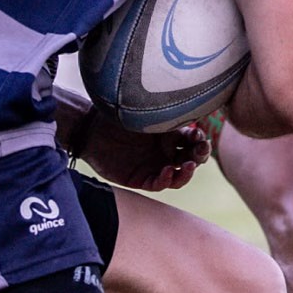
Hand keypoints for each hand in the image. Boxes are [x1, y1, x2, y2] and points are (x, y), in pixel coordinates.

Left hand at [79, 112, 210, 190]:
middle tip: (201, 150)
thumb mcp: (145, 113)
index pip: (194, 141)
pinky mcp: (141, 179)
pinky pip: (159, 184)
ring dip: (188, 172)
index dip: (200, 140)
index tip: (198, 135)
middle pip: (192, 159)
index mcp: (171, 135)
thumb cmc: (118, 116)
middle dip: (201, 155)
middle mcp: (165, 152)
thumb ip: (166, 114)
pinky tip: (168, 171)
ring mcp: (154, 166)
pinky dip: (167, 179)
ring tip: (189, 165)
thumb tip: (190, 108)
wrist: (91, 130)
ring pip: (180, 175)